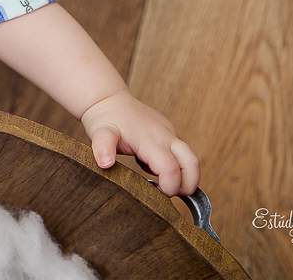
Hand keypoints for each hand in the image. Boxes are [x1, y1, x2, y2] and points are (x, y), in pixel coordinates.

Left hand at [80, 90, 199, 196]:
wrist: (109, 99)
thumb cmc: (105, 118)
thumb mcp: (99, 133)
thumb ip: (102, 148)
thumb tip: (105, 164)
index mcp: (151, 139)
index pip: (172, 170)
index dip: (168, 188)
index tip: (155, 194)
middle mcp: (166, 135)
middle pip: (193, 165)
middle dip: (188, 185)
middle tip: (167, 194)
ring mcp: (170, 133)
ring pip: (190, 159)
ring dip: (182, 176)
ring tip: (157, 181)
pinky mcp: (170, 133)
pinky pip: (181, 154)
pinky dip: (175, 167)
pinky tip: (151, 166)